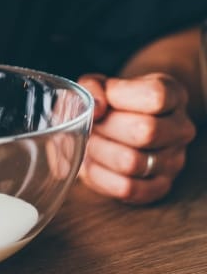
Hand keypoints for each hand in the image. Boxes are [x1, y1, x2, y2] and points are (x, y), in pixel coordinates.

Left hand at [77, 73, 196, 203]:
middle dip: (105, 127)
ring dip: (99, 152)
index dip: (120, 97)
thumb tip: (96, 108)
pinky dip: (100, 175)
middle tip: (91, 125)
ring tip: (91, 142)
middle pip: (144, 132)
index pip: (156, 97)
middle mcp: (181, 129)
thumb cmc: (109, 104)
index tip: (104, 100)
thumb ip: (93, 88)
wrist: (116, 128)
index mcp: (173, 96)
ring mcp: (174, 161)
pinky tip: (93, 162)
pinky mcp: (159, 187)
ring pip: (132, 163)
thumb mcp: (99, 85)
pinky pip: (127, 188)